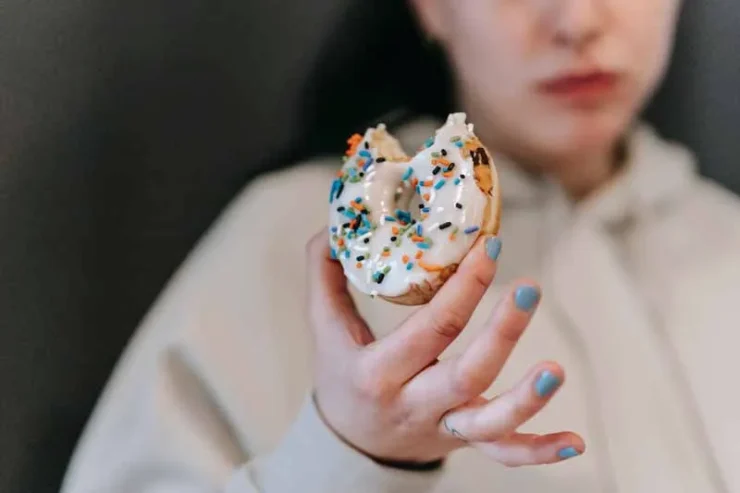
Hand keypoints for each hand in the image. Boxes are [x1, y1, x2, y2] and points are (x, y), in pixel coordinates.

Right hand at [306, 230, 583, 466]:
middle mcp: (413, 404)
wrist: (351, 443)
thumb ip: (325, 275)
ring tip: (557, 369)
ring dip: (527, 400)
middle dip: (502, 333)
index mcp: (378, 373)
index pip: (429, 329)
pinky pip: (504, 454)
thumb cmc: (342, 376)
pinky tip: (575, 440)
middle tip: (529, 289)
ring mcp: (443, 427)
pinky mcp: (464, 441)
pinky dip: (539, 451)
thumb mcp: (324, 328)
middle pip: (465, 374)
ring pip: (490, 423)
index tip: (490, 247)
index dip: (463, 287)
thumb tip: (335, 224)